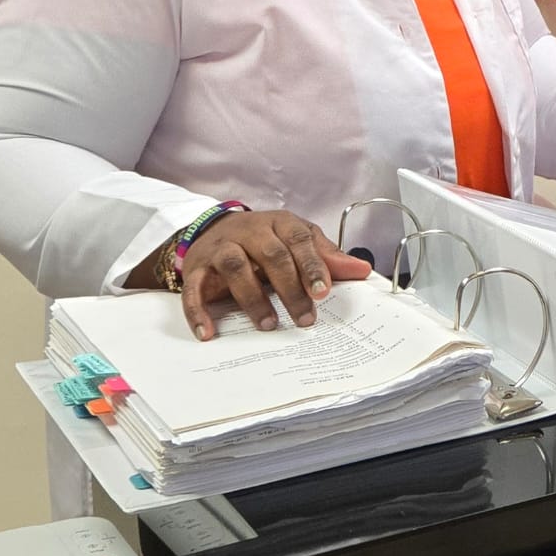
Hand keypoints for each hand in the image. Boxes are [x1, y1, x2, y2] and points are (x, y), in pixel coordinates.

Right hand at [177, 209, 373, 341]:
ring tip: (269, 325)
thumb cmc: (265, 239)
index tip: (324, 291)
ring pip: (235, 267)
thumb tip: (362, 270)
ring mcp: (220, 248)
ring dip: (253, 298)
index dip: (312, 265)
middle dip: (290, 288)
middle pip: (271, 255)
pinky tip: (209, 332)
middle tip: (305, 317)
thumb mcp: (297, 241)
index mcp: (279, 223)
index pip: (299, 240)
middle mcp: (249, 231)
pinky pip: (193, 289)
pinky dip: (199, 311)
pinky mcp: (196, 268)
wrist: (214, 229)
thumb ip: (326, 257)